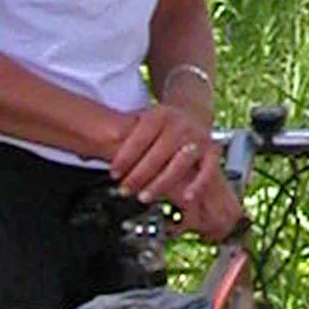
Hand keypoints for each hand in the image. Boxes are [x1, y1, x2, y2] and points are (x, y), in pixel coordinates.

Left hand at [103, 101, 233, 231]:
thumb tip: (96, 153)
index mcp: (159, 115)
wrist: (193, 111)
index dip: (125, 157)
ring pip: (179, 164)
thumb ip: (128, 136)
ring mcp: (198, 138)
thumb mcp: (144, 120)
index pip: (140, 137)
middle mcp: (180, 125)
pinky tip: (186, 197)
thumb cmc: (163, 123)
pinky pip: (208, 170)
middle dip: (138, 175)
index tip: (114, 173)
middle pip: (157, 154)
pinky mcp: (213, 151)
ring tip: (145, 197)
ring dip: (160, 183)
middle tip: (125, 190)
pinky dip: (198, 184)